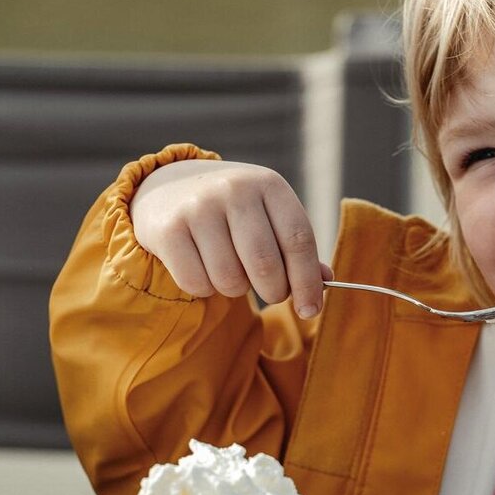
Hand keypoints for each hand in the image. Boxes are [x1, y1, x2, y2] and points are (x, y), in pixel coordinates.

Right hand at [130, 159, 331, 316]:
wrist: (169, 188)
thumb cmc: (233, 211)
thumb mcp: (269, 215)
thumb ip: (296, 248)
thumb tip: (326, 282)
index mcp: (269, 185)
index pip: (298, 240)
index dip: (308, 282)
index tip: (311, 310)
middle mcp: (234, 190)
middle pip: (265, 266)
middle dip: (274, 292)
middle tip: (270, 293)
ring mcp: (199, 208)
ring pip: (230, 280)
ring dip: (235, 290)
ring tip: (230, 271)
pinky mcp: (168, 230)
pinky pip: (197, 284)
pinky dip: (204, 288)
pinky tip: (203, 268)